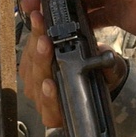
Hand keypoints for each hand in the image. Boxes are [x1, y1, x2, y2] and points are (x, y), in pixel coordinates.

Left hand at [18, 3, 128, 127]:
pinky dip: (31, 38)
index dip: (48, 97)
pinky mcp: (28, 68)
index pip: (51, 109)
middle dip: (40, 60)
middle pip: (37, 82)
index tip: (49, 84)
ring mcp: (33, 85)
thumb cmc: (98, 79)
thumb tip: (107, 61)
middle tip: (45, 42)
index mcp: (61, 112)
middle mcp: (44, 101)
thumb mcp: (109, 76)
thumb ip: (107, 71)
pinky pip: (26, 55)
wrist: (93, 72)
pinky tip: (37, 24)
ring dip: (34, 44)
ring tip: (40, 25)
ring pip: (29, 67)